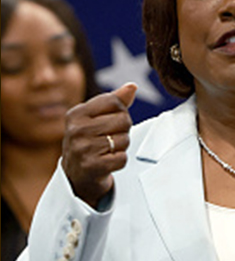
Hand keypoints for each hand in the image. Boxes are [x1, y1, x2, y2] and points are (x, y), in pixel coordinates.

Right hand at [61, 83, 136, 208]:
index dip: (121, 111)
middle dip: (123, 130)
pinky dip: (119, 161)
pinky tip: (107, 161)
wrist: (76, 174)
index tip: (111, 121)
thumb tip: (132, 86)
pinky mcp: (92, 166)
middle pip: (123, 120)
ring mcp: (82, 149)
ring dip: (121, 147)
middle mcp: (76, 130)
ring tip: (107, 150)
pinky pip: (122, 158)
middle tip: (110, 138)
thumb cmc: (90, 141)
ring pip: (124, 140)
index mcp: (76, 113)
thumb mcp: (96, 118)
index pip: (114, 102)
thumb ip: (114, 101)